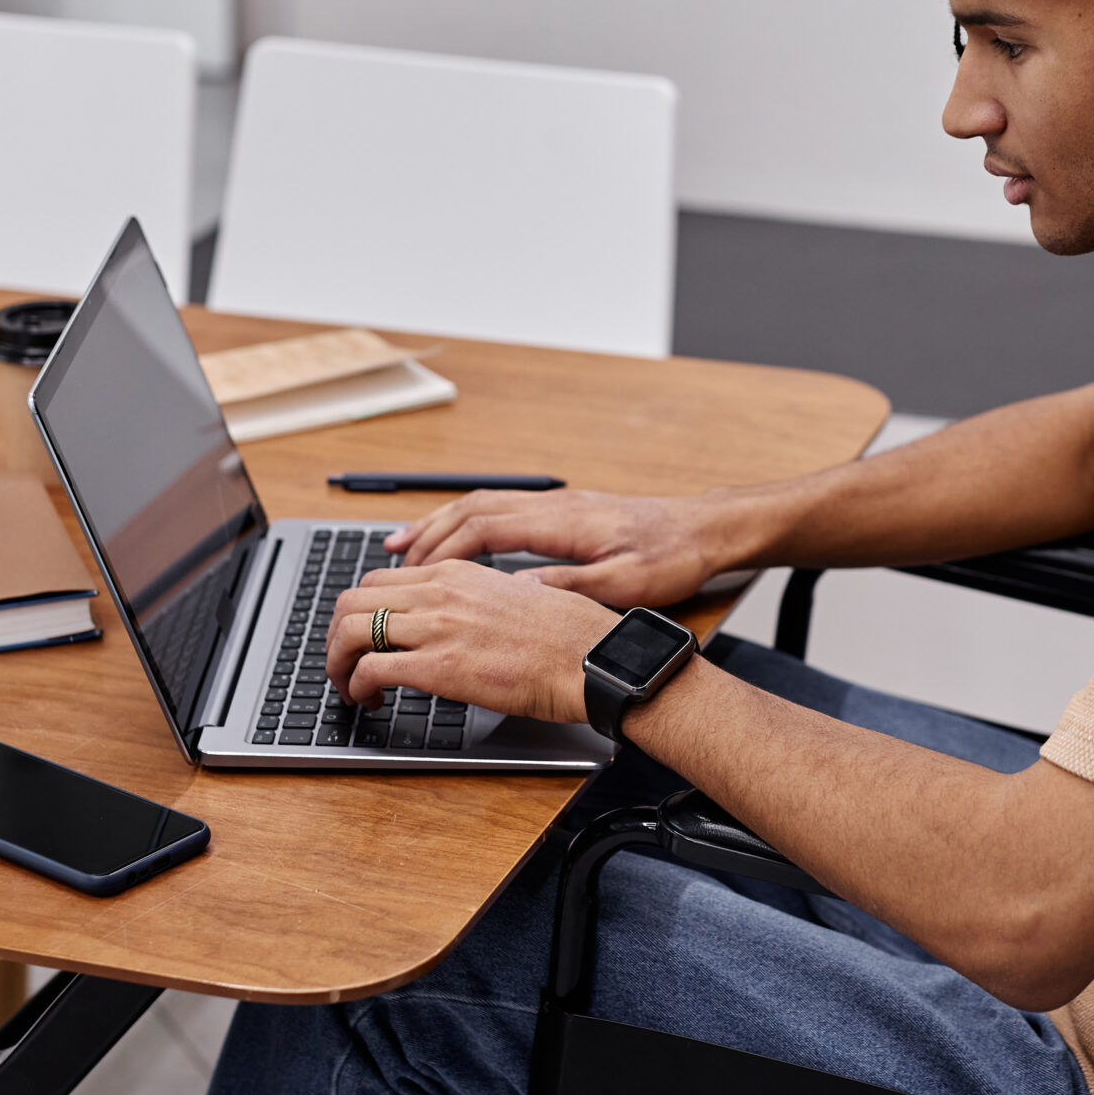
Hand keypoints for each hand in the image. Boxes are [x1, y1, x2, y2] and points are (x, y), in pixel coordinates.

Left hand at [325, 559, 618, 718]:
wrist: (590, 658)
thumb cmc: (568, 636)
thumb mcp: (516, 597)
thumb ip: (478, 601)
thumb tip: (461, 620)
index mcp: (457, 573)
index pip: (381, 579)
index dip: (361, 610)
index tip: (363, 636)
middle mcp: (439, 593)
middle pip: (354, 599)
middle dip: (337, 635)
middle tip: (343, 662)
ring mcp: (437, 627)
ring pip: (351, 631)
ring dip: (338, 663)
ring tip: (348, 688)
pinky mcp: (439, 666)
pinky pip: (371, 669)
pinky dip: (357, 687)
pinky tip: (371, 702)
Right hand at [389, 488, 733, 607]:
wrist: (706, 530)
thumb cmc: (671, 557)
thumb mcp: (624, 582)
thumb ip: (569, 585)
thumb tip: (516, 590)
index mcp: (562, 522)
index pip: (484, 528)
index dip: (442, 550)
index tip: (411, 574)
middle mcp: (551, 505)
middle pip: (471, 510)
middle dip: (425, 535)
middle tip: (388, 562)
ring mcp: (556, 504)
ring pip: (481, 505)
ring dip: (439, 524)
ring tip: (401, 548)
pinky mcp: (563, 510)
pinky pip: (499, 509)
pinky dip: (466, 522)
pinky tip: (456, 540)